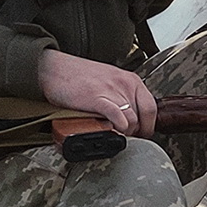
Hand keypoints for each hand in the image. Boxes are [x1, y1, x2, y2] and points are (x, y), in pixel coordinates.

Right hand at [37, 49, 156, 136]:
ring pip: (132, 120)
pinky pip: (118, 117)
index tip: (142, 134)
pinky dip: (118, 128)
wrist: (54, 68)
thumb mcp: (110, 82)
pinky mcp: (96, 98)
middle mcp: (125, 84)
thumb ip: (122, 96)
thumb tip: (131, 118)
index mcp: (131, 80)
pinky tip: (112, 131)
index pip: (152, 107)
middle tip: (129, 138)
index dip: (149, 125)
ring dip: (126, 133)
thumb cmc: (79, 76)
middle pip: (144, 116)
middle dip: (138, 132)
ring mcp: (111, 91)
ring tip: (117, 136)